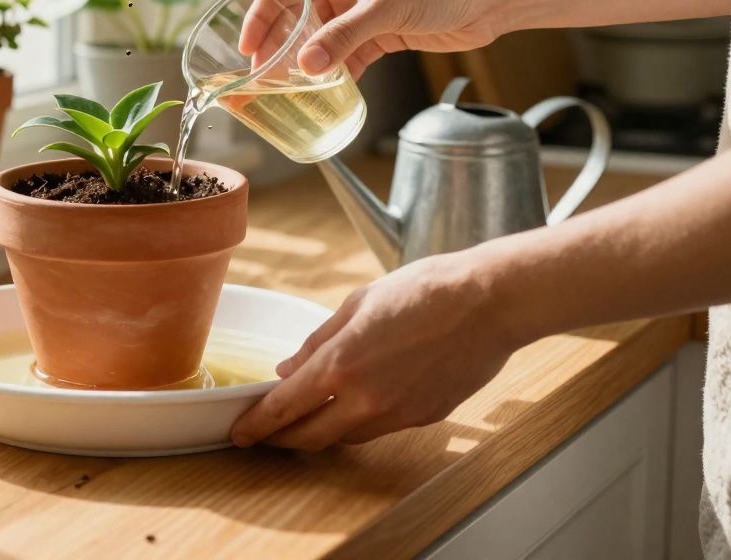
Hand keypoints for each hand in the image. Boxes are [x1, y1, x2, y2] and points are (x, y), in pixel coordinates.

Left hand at [230, 253, 522, 449]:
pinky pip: (381, 428)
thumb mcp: (359, 303)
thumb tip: (289, 371)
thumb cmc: (425, 290)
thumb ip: (319, 341)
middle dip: (282, 439)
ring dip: (323, 431)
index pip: (285, 408)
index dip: (257, 425)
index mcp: (341, 363)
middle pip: (311, 436)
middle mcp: (366, 398)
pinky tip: (358, 403)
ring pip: (347, 436)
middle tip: (266, 435)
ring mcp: (398, 413)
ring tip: (309, 417)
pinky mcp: (425, 418)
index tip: (239, 432)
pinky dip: (361, 421)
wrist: (490, 302)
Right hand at [239, 0, 508, 77]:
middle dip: (278, 46)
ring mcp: (361, 13)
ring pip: (320, 40)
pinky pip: (346, 56)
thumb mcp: (385, 9)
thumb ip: (343, 38)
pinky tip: (327, 91)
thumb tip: (306, 66)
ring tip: (287, 89)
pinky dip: (335, 73)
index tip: (247, 48)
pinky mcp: (380, 34)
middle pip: (296, 17)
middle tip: (262, 76)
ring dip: (305, 63)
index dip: (259, 17)